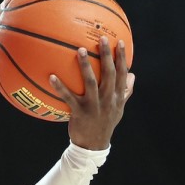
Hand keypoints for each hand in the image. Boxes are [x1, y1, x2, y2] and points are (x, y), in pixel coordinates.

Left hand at [51, 36, 134, 150]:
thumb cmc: (105, 124)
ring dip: (85, 66)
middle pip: (109, 74)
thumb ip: (125, 91)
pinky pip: (68, 97)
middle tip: (102, 38)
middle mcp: (108, 100)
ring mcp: (94, 106)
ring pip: (90, 83)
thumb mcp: (119, 109)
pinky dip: (60, 87)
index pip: (122, 74)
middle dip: (107, 55)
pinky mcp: (79, 112)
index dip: (122, 58)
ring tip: (79, 50)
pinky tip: (51, 76)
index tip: (119, 42)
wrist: (94, 146)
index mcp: (117, 97)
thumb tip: (132, 74)